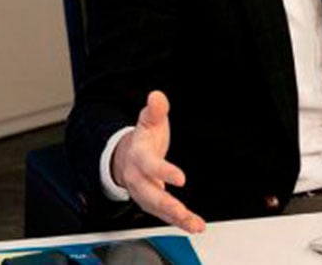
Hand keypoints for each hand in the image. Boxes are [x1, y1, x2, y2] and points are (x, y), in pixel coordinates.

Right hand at [110, 91, 205, 232]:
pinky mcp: (152, 203)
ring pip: (158, 210)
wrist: (126, 156)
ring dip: (176, 218)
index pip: (149, 166)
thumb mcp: (149, 121)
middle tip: (182, 211)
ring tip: (195, 224)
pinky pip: (164, 216)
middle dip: (167, 205)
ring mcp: (144, 193)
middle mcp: (138, 178)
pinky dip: (178, 222)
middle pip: (150, 194)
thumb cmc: (143, 139)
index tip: (181, 178)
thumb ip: (155, 110)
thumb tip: (157, 96)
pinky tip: (194, 226)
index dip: (163, 172)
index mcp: (139, 156)